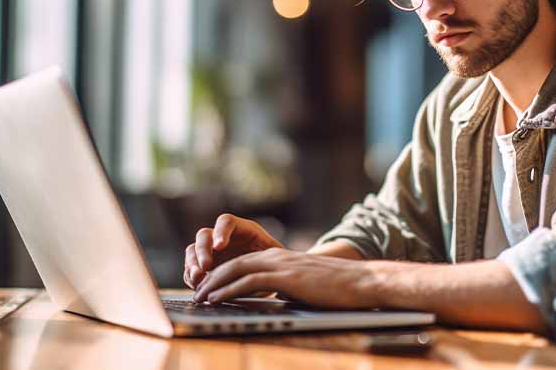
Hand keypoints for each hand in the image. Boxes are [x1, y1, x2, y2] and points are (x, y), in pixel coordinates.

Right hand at [183, 214, 282, 288]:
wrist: (272, 279)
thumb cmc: (276, 265)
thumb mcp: (276, 258)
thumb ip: (267, 257)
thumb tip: (259, 265)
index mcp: (241, 229)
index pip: (226, 222)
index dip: (221, 232)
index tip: (220, 246)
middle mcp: (222, 238)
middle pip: (204, 236)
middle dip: (202, 251)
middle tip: (206, 266)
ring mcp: (211, 253)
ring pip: (192, 251)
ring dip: (192, 264)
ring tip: (198, 278)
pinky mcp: (204, 270)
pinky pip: (190, 270)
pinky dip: (191, 278)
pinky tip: (197, 287)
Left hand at [192, 248, 380, 308]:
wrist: (359, 282)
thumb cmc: (335, 288)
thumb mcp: (304, 285)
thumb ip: (286, 287)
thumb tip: (275, 299)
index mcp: (279, 258)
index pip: (242, 263)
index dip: (222, 275)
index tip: (209, 288)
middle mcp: (275, 257)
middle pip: (233, 264)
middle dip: (212, 278)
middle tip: (196, 293)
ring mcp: (279, 265)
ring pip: (236, 270)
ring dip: (215, 284)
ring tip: (200, 297)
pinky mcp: (284, 277)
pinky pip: (248, 281)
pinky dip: (229, 290)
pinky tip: (217, 298)